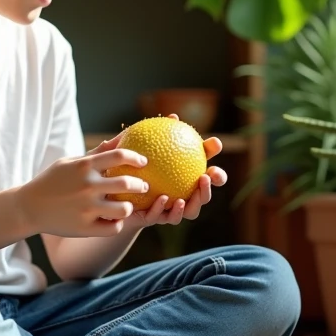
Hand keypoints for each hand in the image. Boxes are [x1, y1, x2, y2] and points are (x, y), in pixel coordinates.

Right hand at [17, 143, 150, 237]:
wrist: (29, 207)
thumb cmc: (52, 181)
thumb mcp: (70, 162)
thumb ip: (96, 153)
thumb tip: (120, 138)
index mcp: (84, 167)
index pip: (119, 155)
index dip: (136, 158)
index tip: (143, 162)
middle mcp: (87, 186)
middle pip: (127, 183)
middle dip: (141, 184)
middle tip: (143, 186)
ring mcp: (86, 208)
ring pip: (124, 209)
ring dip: (129, 207)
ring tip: (126, 205)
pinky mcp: (84, 228)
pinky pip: (113, 228)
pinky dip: (116, 224)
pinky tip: (113, 220)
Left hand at [97, 114, 228, 229]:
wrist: (117, 191)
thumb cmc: (137, 165)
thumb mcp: (147, 149)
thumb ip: (163, 135)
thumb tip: (174, 116)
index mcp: (188, 181)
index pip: (210, 178)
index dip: (218, 174)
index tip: (217, 165)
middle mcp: (184, 198)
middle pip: (203, 198)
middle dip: (208, 191)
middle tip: (206, 178)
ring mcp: (171, 211)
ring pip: (188, 212)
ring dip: (190, 205)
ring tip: (183, 198)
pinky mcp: (155, 219)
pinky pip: (162, 216)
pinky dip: (164, 209)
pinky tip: (163, 198)